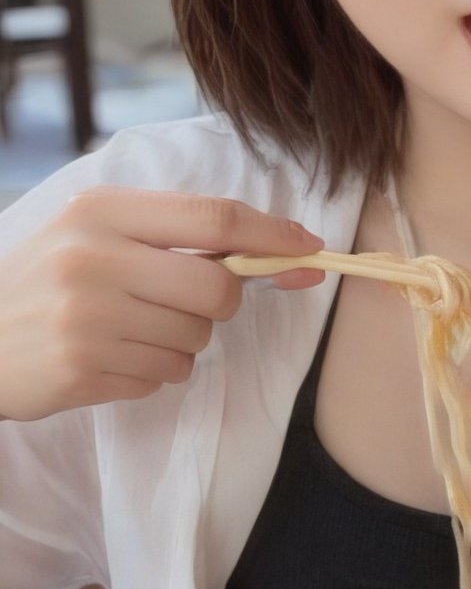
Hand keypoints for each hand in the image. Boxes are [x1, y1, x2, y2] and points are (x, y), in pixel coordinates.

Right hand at [0, 189, 324, 421]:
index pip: (212, 217)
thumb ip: (171, 234)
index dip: (271, 233)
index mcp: (101, 211)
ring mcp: (87, 318)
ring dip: (179, 344)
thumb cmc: (45, 280)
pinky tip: (107, 357)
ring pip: (194, 341)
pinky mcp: (82, 370)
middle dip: (220, 304)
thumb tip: (281, 248)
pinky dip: (149, 373)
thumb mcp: (92, 232)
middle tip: (187, 305)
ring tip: (127, 331)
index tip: (307, 246)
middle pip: (217, 287)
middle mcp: (94, 259)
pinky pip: (162, 377)